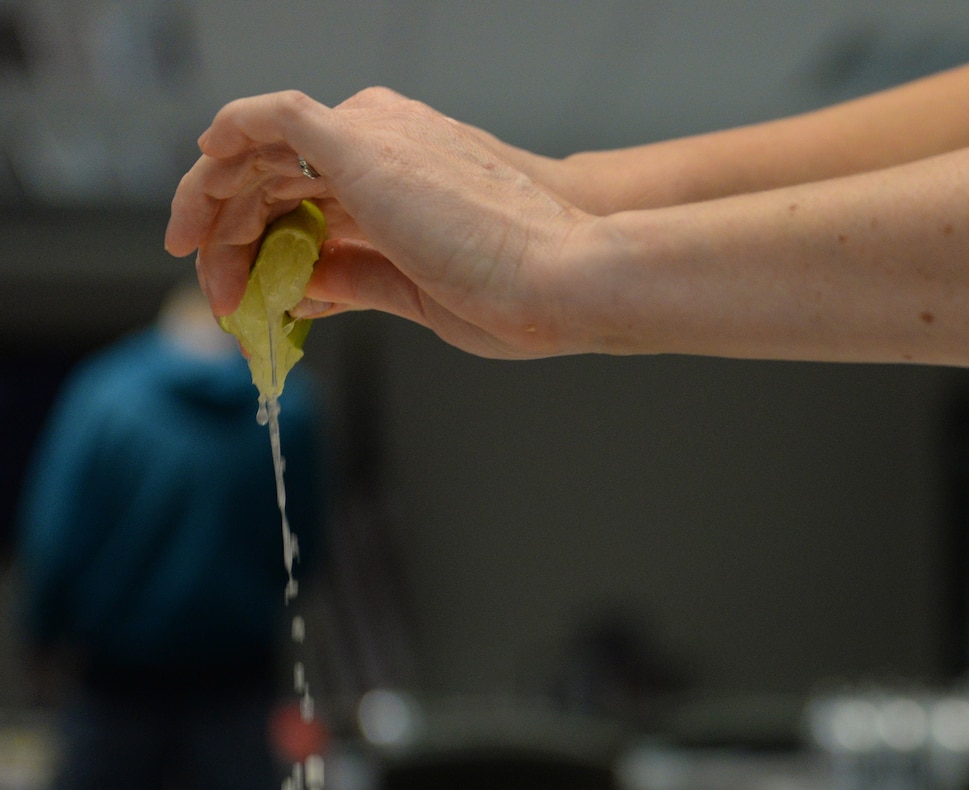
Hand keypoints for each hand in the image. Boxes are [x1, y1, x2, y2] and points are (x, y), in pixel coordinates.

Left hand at [166, 87, 590, 357]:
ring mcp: (375, 136)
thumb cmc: (520, 292)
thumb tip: (301, 287)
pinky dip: (231, 132)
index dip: (266, 243)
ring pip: (261, 155)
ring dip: (218, 211)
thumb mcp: (416, 292)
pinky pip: (271, 117)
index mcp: (405, 178)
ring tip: (205, 272)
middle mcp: (386, 143)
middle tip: (216, 295)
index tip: (246, 292)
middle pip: (274, 177)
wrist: (565, 279)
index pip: (307, 198)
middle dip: (232, 235)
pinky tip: (206, 165)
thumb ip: (356, 278)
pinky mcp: (360, 142)